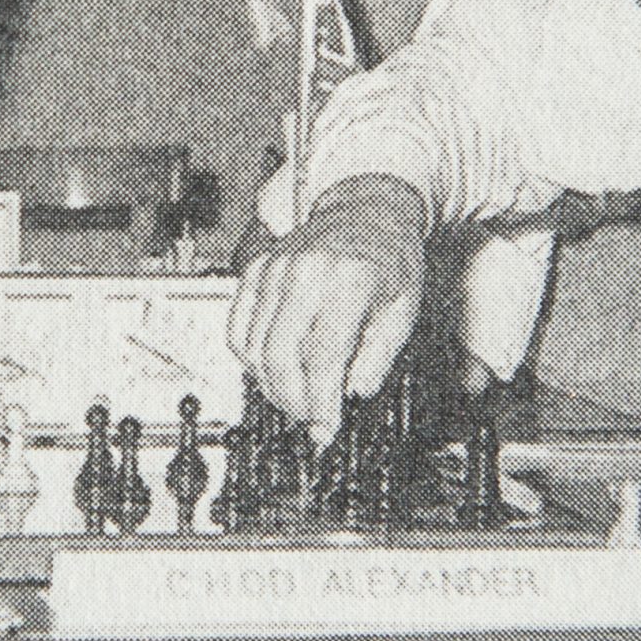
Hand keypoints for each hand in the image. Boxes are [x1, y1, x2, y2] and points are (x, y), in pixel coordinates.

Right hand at [231, 174, 426, 442]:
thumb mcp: (403, 311)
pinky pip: (237, 327)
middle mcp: (305, 272)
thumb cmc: (388, 260)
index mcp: (348, 281)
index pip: (323, 356)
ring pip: (253, 346)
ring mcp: (274, 269)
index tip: (326, 427)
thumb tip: (351, 394)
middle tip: (310, 418)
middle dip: (293, 400)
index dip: (320, 401)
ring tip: (293, 397)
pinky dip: (249, 358)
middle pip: (280, 355)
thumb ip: (378, 357)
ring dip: (270, 384)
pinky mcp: (255, 270)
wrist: (364, 213)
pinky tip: (271, 370)